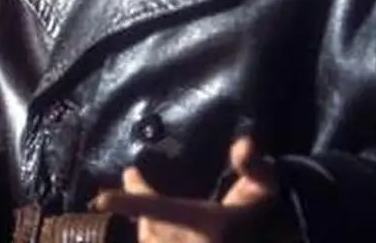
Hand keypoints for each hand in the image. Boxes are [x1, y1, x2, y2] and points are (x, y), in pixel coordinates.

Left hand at [93, 137, 277, 242]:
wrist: (274, 241)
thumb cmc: (264, 213)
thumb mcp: (266, 186)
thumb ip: (254, 165)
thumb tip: (244, 143)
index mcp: (209, 224)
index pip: (163, 210)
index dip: (132, 203)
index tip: (101, 198)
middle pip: (150, 223)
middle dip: (138, 203)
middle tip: (134, 178)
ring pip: (149, 238)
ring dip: (145, 222)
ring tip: (150, 205)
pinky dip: (150, 235)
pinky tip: (156, 227)